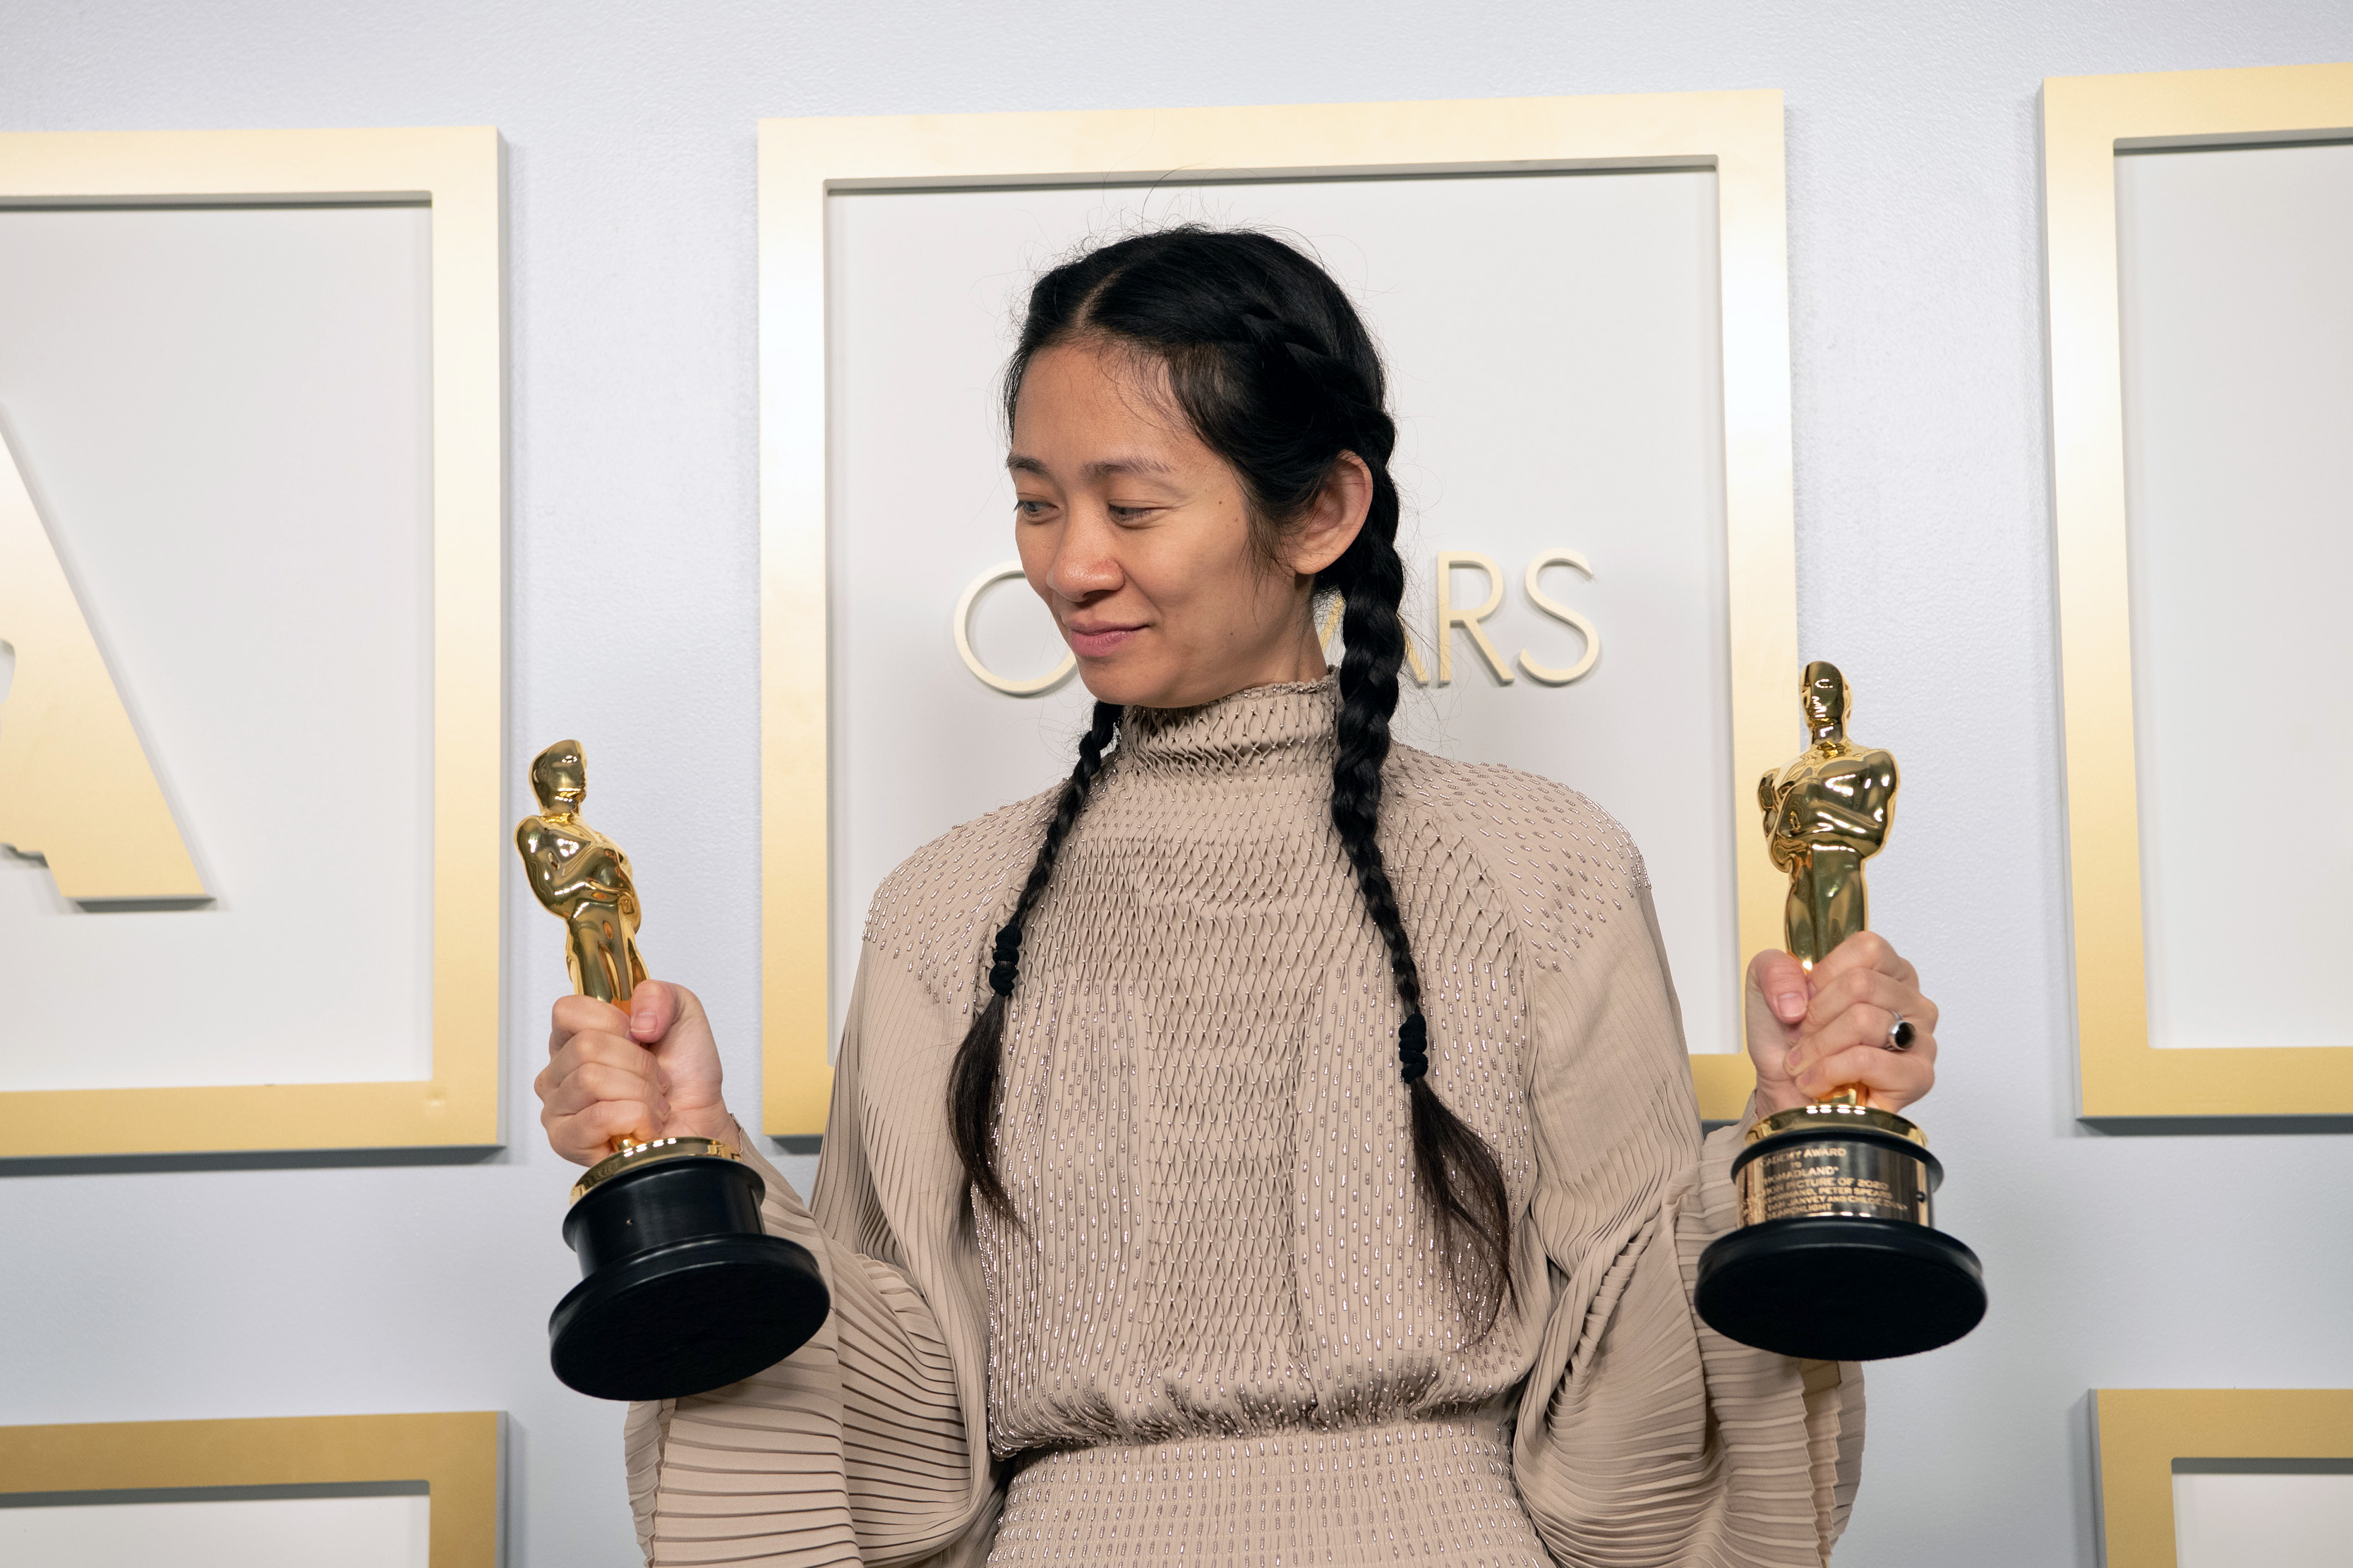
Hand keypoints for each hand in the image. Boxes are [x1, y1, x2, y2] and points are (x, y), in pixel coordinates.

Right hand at [535, 980, 737, 1165]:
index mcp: (575, 1036)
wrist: (701, 1119)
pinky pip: (598, 1116)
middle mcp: (558, 1071)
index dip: (613, 1022)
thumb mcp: (682, 1013)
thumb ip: (657, 995)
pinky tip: (644, 1124)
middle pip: (586, 1047)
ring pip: (591, 1079)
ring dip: (640, 1092)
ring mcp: (557, 1108)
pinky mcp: (566, 1141)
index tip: (640, 1038)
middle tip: (655, 1079)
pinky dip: (636, 1117)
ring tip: (651, 1102)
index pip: (567, 1011)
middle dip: (638, 1063)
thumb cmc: (685, 1074)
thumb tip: (637, 1021)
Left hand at [1743, 933, 1938, 1117]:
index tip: (1806, 1000)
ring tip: (1806, 1061)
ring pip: (1863, 1020)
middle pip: (1861, 984)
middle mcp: (1911, 1001)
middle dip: (1816, 1015)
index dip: (1824, 975)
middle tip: (1803, 1036)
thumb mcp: (1765, 989)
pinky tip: (1817, 1082)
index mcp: (1886, 971)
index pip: (1868, 948)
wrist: (1782, 1093)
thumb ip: (1774, 969)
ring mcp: (1920, 1039)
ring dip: (1818, 1046)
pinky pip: (1867, 1060)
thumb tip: (1798, 998)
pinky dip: (1828, 1071)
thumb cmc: (1786, 1041)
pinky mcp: (1917, 1077)